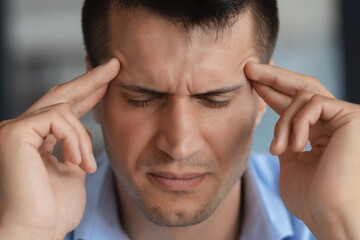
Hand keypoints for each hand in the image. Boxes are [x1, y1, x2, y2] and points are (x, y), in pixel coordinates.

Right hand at [0, 59, 119, 238]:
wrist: (38, 232)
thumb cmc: (54, 210)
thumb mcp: (74, 170)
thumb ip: (76, 148)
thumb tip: (86, 133)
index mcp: (37, 138)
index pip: (65, 107)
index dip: (88, 93)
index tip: (108, 82)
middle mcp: (22, 129)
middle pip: (60, 93)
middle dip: (90, 79)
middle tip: (114, 65)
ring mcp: (15, 128)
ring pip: (63, 108)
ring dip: (84, 138)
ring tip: (86, 165)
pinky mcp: (14, 132)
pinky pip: (58, 118)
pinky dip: (75, 139)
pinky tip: (77, 163)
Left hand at [245, 62, 359, 239]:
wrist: (329, 215)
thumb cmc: (311, 198)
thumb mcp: (290, 163)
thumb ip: (286, 140)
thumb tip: (278, 123)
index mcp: (320, 133)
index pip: (294, 103)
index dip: (271, 91)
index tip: (251, 82)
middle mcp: (334, 121)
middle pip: (302, 86)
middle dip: (273, 76)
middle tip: (248, 68)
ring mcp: (344, 117)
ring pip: (302, 97)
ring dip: (283, 122)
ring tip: (279, 149)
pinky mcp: (351, 116)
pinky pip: (313, 103)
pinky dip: (297, 123)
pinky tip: (294, 146)